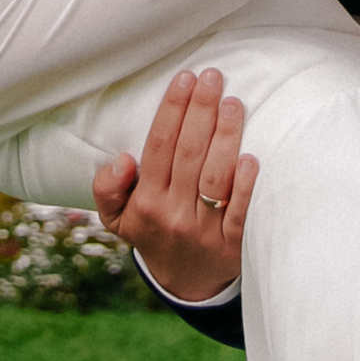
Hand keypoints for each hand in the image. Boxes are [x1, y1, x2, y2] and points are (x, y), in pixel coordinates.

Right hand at [91, 67, 259, 301]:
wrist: (187, 283)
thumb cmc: (154, 232)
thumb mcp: (118, 218)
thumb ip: (107, 189)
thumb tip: (122, 159)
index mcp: (146, 202)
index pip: (159, 147)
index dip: (172, 110)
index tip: (184, 78)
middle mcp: (174, 214)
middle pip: (188, 155)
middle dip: (200, 111)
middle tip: (212, 77)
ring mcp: (205, 230)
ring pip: (214, 178)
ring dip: (225, 137)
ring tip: (233, 102)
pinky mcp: (233, 244)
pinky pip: (240, 212)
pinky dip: (245, 186)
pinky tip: (252, 157)